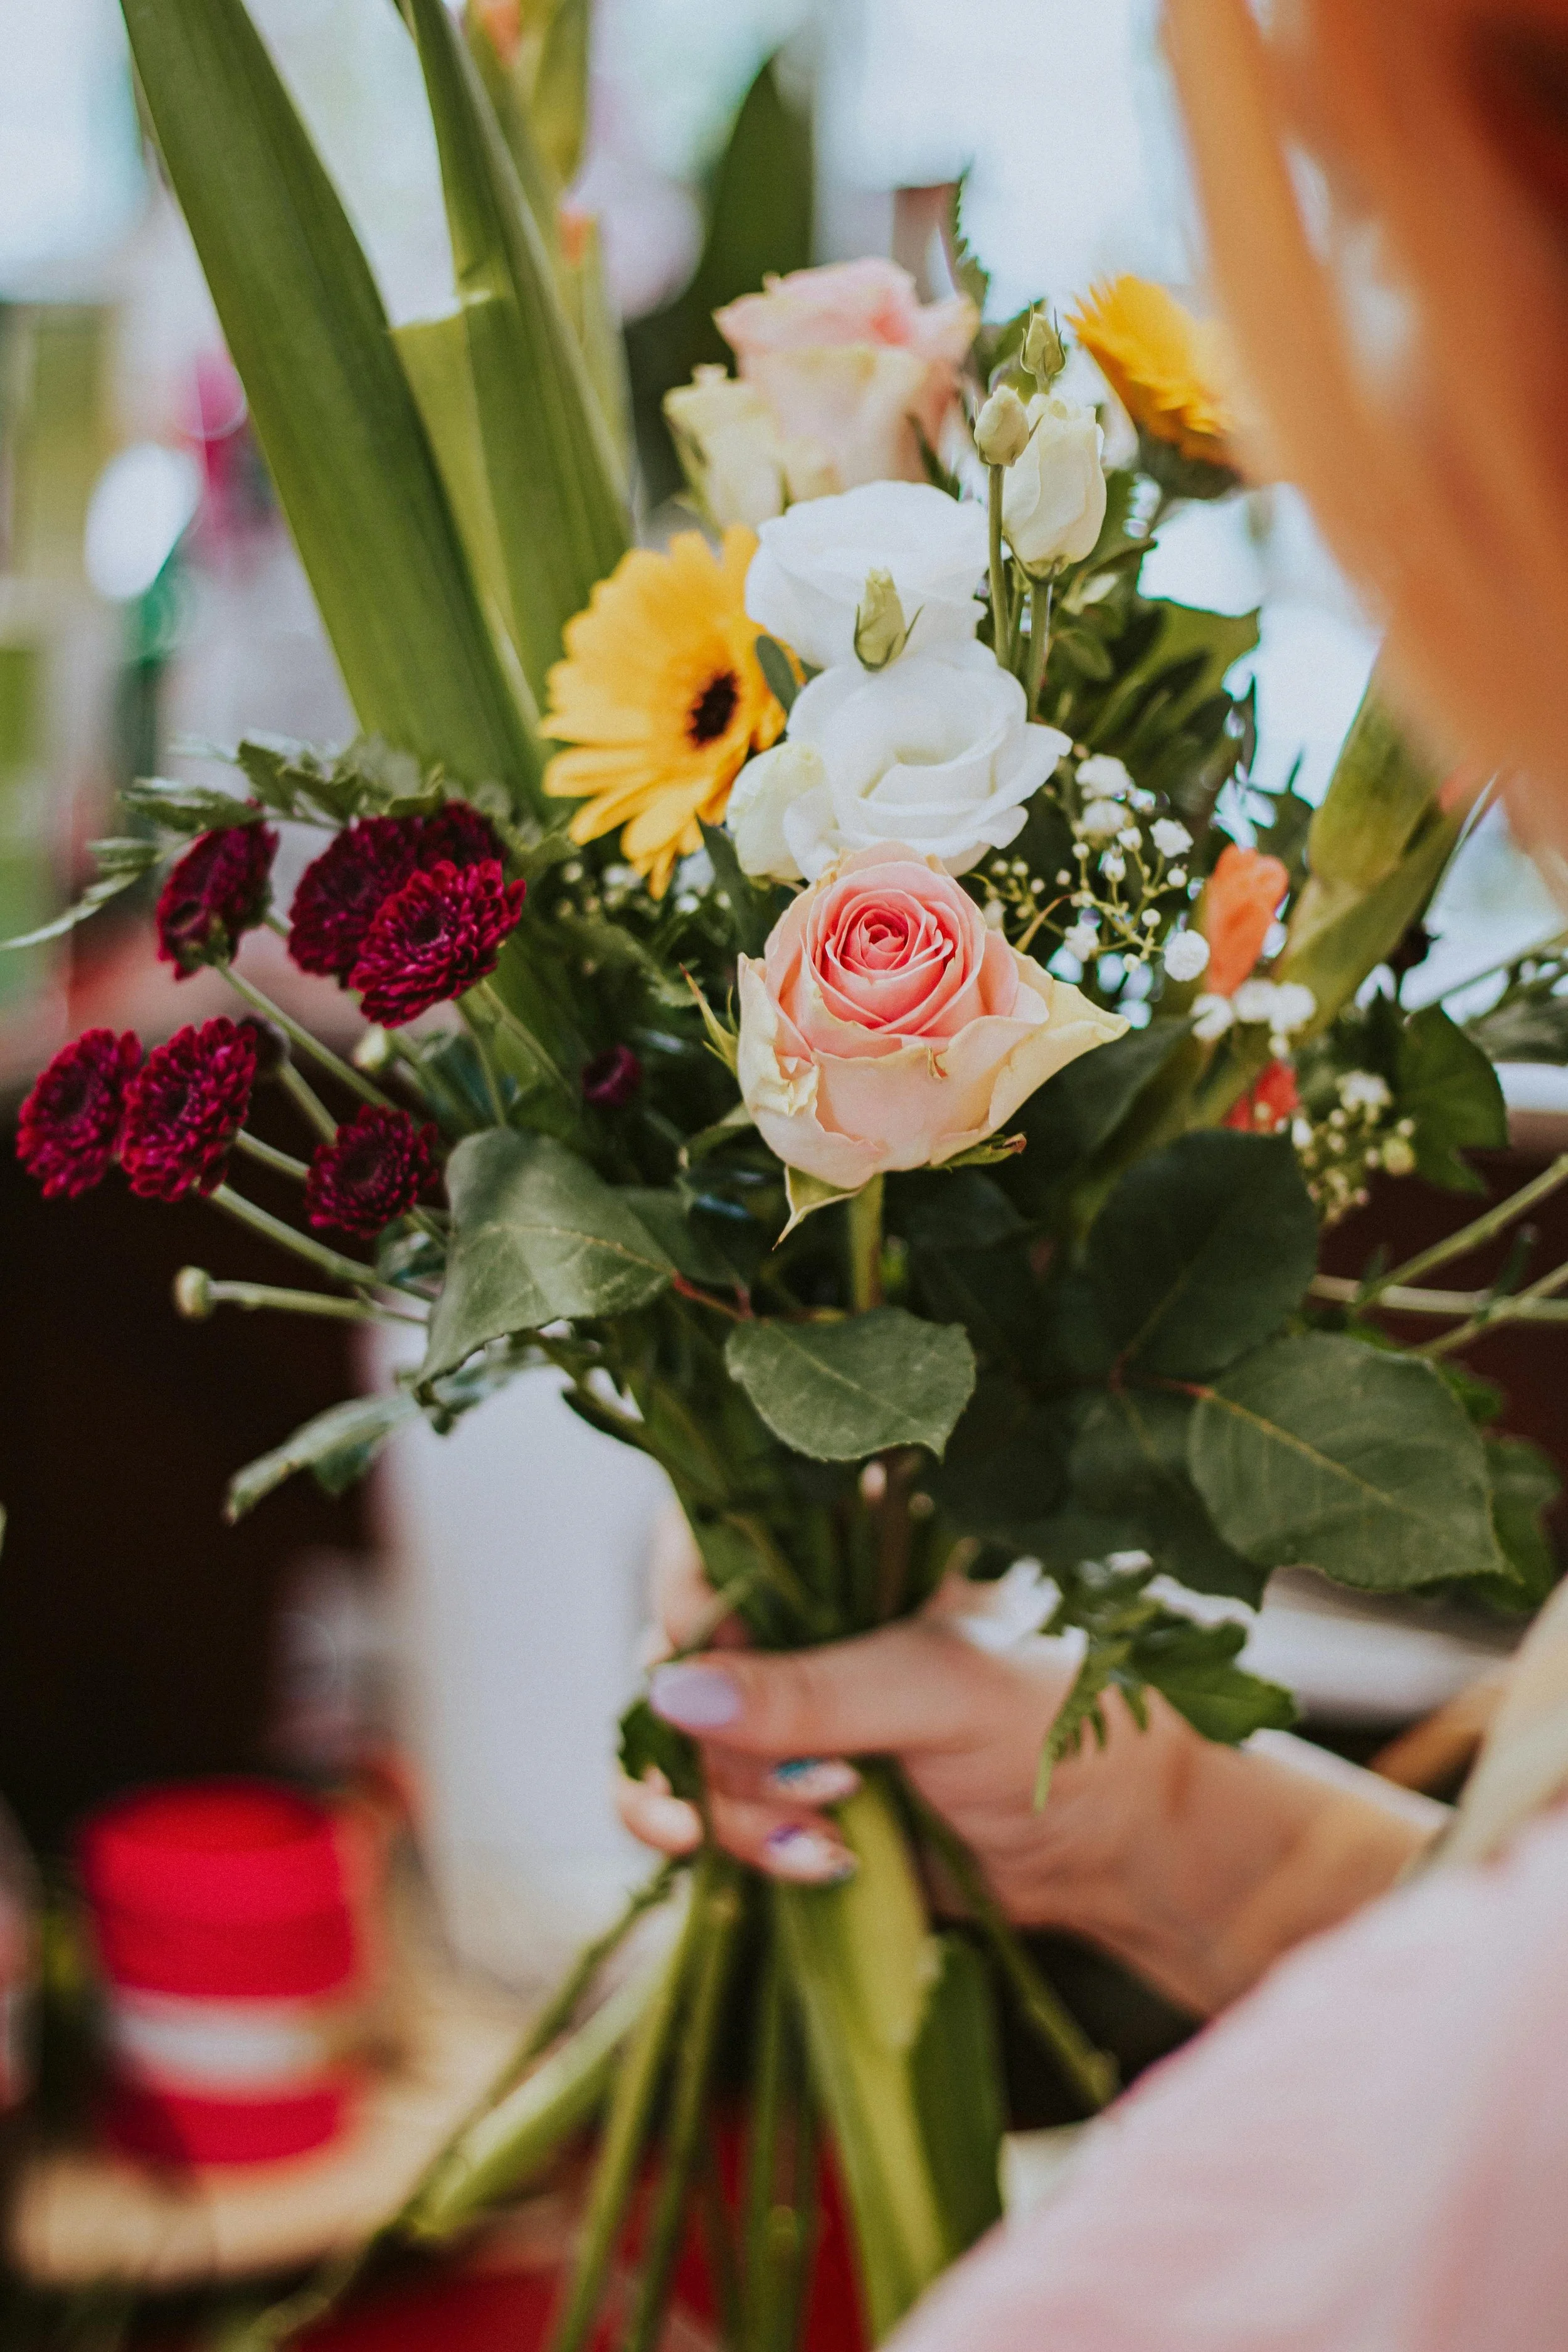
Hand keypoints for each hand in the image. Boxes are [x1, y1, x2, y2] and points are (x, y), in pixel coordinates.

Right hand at [617, 1518, 1439, 2014]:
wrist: (1122, 1842)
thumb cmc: (1062, 1725)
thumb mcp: (941, 1693)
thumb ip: (812, 1693)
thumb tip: (668, 1698)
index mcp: (841, 1537)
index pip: (710, 1533)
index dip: (693, 1605)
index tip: (717, 1674)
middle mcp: (797, 1608)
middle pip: (675, 1650)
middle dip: (719, 1739)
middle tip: (819, 1788)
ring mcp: (781, 1699)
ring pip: (677, 1739)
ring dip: (732, 1803)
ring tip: (829, 1839)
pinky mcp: (776, 1782)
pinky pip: (688, 1799)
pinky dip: (707, 1838)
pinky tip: (779, 1864)